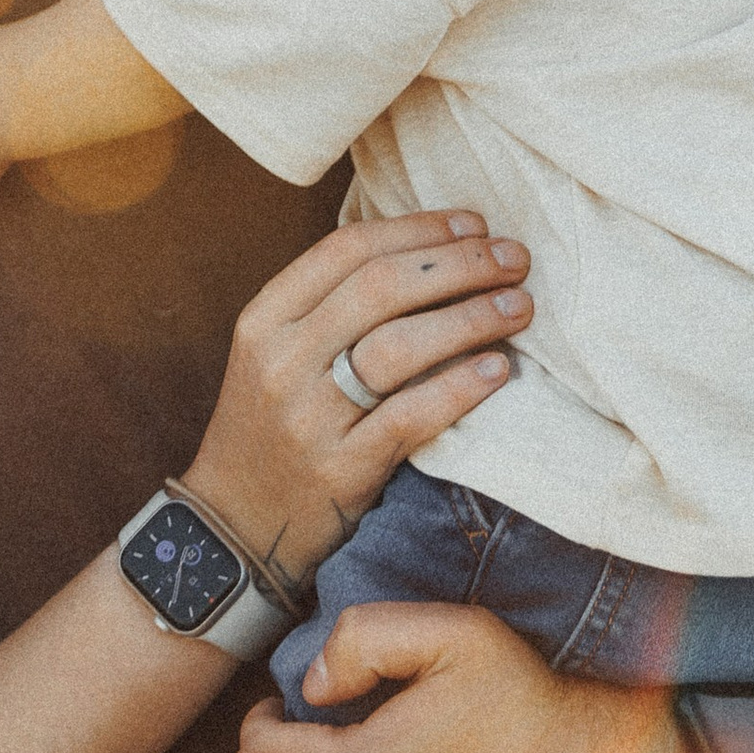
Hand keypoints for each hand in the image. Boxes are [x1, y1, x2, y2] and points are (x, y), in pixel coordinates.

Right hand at [177, 213, 531, 592]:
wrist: (235, 528)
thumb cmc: (272, 430)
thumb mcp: (275, 356)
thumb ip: (330, 307)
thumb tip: (430, 252)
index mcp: (264, 320)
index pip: (347, 249)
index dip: (419, 228)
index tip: (474, 224)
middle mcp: (282, 360)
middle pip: (382, 287)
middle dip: (460, 263)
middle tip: (515, 258)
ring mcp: (308, 416)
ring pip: (400, 346)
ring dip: (471, 317)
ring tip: (518, 306)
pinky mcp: (340, 468)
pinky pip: (411, 415)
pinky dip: (460, 386)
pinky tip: (498, 369)